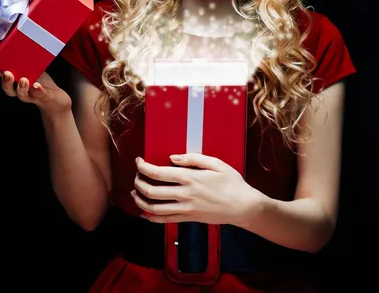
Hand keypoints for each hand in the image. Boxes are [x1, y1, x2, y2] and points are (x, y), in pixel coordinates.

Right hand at [0, 36, 71, 115]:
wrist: (54, 98)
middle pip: (4, 85)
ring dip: (20, 87)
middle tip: (7, 73)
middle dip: (4, 79)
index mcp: (12, 75)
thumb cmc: (40, 79)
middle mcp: (16, 86)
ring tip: (24, 80)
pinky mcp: (41, 97)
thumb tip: (28, 26)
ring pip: (19, 94)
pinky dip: (37, 91)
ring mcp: (28, 93)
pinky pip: (38, 95)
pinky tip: (37, 86)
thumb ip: (28, 52)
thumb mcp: (33, 63)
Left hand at [131, 153, 262, 226]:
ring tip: (135, 192)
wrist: (243, 207)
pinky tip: (144, 213)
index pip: (158, 173)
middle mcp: (185, 195)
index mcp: (190, 178)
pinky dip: (151, 217)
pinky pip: (165, 220)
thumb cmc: (232, 182)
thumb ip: (193, 158)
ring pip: (154, 208)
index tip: (138, 161)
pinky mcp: (189, 219)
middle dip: (139, 182)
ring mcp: (186, 209)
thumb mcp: (216, 163)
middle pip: (152, 191)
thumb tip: (172, 158)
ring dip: (140, 201)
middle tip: (136, 175)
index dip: (144, 167)